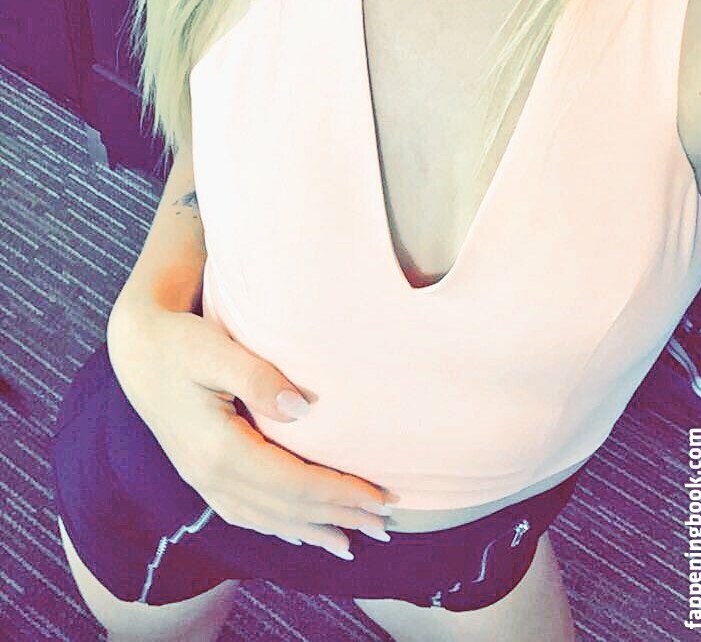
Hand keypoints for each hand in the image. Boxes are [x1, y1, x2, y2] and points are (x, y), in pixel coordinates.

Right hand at [106, 303, 393, 559]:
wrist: (136, 347)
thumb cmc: (179, 341)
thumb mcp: (215, 348)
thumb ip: (257, 376)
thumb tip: (302, 408)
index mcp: (218, 450)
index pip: (294, 484)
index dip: (340, 495)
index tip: (381, 498)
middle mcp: (209, 476)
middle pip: (286, 509)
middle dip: (338, 519)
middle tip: (384, 526)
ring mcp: (202, 480)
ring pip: (267, 519)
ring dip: (312, 530)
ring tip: (351, 541)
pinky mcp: (200, 474)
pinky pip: (246, 515)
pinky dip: (278, 527)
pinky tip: (298, 532)